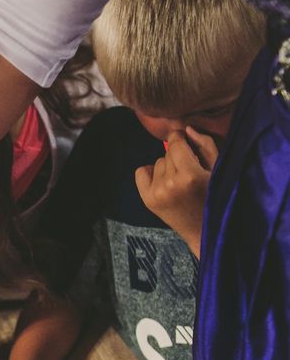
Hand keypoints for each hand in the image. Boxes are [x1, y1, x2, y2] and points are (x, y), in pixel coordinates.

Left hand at [135, 127, 217, 255]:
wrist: (204, 230)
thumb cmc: (217, 196)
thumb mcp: (218, 169)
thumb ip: (204, 145)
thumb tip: (186, 129)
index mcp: (189, 176)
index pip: (176, 143)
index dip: (180, 137)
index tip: (185, 138)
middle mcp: (169, 184)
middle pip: (167, 152)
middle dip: (178, 155)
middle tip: (190, 167)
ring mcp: (156, 194)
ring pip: (157, 162)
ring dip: (168, 166)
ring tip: (181, 180)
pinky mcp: (147, 200)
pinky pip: (141, 172)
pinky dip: (151, 173)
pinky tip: (165, 181)